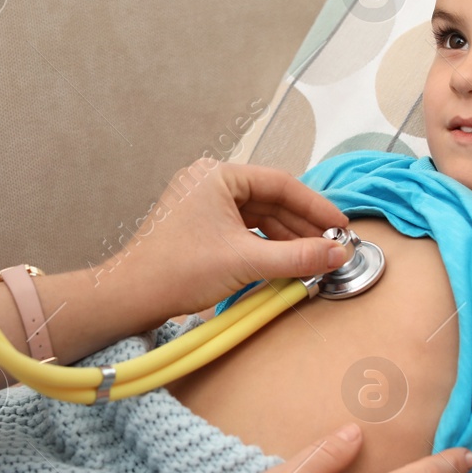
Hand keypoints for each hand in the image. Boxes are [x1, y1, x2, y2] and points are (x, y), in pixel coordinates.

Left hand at [106, 157, 352, 319]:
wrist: (131, 296)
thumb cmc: (178, 271)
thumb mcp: (246, 262)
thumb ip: (297, 256)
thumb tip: (338, 253)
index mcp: (217, 176)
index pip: (280, 184)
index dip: (315, 206)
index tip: (340, 226)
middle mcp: (209, 182)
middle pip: (270, 200)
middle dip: (302, 225)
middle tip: (331, 246)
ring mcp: (202, 204)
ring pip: (258, 217)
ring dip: (286, 237)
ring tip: (314, 258)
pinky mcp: (199, 226)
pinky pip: (243, 229)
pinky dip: (265, 245)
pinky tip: (285, 262)